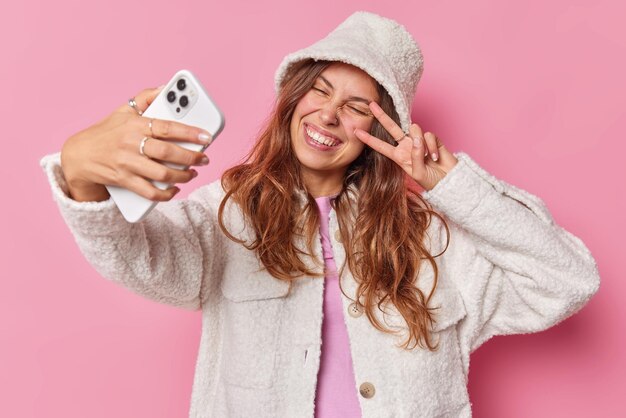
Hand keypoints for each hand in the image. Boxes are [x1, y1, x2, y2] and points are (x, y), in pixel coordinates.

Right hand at [60, 86, 212, 201]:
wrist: (78, 155)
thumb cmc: (106, 132)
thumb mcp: (123, 110)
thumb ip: (145, 98)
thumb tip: (165, 87)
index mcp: (135, 125)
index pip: (167, 127)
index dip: (189, 132)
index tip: (206, 137)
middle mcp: (131, 144)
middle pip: (167, 152)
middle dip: (191, 157)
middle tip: (204, 158)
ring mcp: (127, 163)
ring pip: (162, 174)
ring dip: (183, 176)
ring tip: (193, 173)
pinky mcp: (123, 180)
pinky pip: (149, 192)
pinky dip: (166, 194)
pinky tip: (175, 189)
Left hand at [354, 101, 457, 191]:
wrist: (449, 179)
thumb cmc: (431, 180)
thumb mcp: (418, 172)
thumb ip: (414, 155)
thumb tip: (416, 137)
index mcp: (398, 156)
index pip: (381, 146)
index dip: (369, 139)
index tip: (356, 132)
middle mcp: (406, 146)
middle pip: (392, 128)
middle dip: (382, 116)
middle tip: (372, 105)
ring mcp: (419, 141)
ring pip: (414, 130)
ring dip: (421, 144)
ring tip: (428, 158)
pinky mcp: (432, 138)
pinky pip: (429, 136)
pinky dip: (432, 146)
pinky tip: (436, 157)